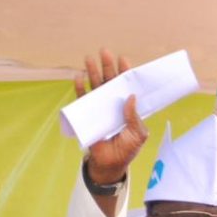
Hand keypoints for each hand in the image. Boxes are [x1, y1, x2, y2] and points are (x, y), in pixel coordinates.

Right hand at [76, 49, 148, 183]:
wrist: (110, 164)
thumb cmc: (127, 149)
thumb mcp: (138, 134)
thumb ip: (135, 117)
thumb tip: (131, 97)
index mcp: (128, 108)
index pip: (127, 87)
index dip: (125, 73)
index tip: (123, 59)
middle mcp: (114, 105)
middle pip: (110, 82)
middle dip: (108, 67)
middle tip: (105, 52)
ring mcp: (100, 109)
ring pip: (96, 86)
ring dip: (92, 72)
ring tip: (89, 59)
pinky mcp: (87, 115)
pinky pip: (82, 99)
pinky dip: (80, 88)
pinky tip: (79, 77)